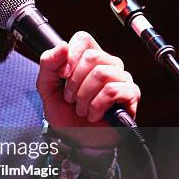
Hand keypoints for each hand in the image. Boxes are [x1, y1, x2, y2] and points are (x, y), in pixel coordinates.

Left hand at [36, 31, 140, 146]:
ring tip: (81, 109)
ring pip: (102, 73)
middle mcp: (108, 63)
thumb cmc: (64, 112)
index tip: (62, 75)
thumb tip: (63, 45)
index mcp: (88, 57)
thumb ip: (48, 64)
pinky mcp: (131, 94)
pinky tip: (93, 114)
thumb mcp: (47, 87)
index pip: (83, 38)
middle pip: (92, 56)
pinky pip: (112, 91)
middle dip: (74, 82)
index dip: (70, 56)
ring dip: (84, 97)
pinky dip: (96, 106)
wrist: (76, 139)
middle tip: (70, 99)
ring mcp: (121, 78)